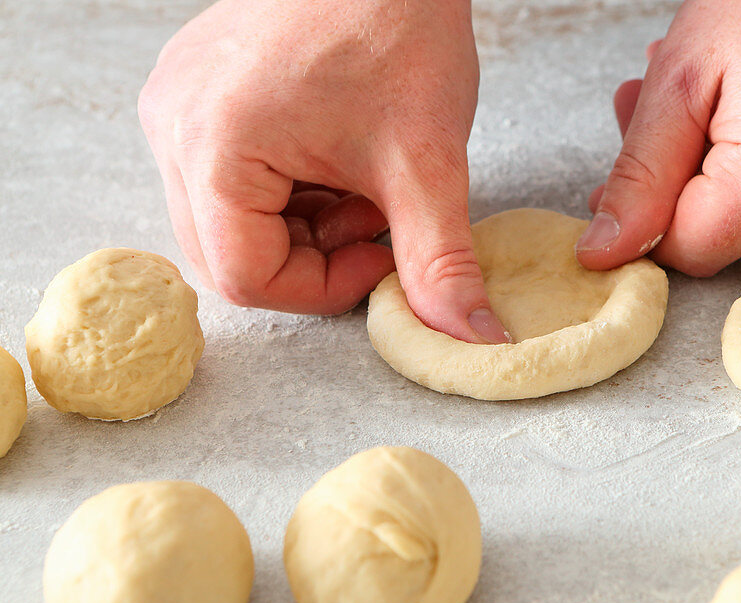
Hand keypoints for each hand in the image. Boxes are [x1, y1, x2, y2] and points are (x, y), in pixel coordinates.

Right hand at [139, 0, 508, 342]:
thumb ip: (441, 264)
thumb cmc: (397, 26)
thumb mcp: (426, 163)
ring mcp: (180, 107)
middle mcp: (174, 128)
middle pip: (230, 256)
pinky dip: (290, 191)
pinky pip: (232, 180)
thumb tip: (472, 340)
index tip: (383, 253)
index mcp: (213, 146)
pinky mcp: (199, 94)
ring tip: (361, 177)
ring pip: (232, 223)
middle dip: (313, 257)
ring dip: (305, 226)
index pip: (246, 279)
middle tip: (373, 215)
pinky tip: (337, 156)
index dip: (326, 286)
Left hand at [577, 0, 740, 275]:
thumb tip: (604, 253)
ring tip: (709, 100)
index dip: (646, 221)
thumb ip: (639, 176)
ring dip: (714, 173)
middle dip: (677, 185)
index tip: (627, 173)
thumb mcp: (680, 79)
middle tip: (652, 110)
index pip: (689, 251)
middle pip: (723, 238)